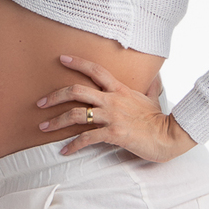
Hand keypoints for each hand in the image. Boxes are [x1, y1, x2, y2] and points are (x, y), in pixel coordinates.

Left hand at [36, 56, 194, 161]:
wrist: (168, 136)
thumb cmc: (159, 118)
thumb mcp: (153, 97)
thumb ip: (149, 86)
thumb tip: (154, 77)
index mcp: (120, 89)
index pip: (95, 70)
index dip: (77, 62)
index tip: (61, 58)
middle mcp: (112, 100)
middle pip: (76, 90)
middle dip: (54, 96)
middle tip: (40, 103)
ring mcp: (112, 116)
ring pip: (76, 114)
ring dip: (56, 121)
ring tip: (44, 127)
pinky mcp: (113, 134)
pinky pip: (87, 138)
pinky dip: (72, 145)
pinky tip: (64, 150)